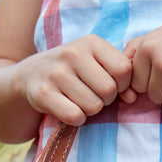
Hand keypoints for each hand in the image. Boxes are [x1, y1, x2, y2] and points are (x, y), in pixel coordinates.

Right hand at [17, 34, 135, 125]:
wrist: (29, 76)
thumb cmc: (72, 71)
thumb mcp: (95, 63)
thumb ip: (120, 76)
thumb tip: (132, 97)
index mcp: (91, 42)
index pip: (124, 70)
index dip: (122, 85)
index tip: (109, 84)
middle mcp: (72, 53)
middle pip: (109, 91)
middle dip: (105, 100)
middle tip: (91, 95)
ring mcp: (55, 73)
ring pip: (93, 106)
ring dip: (89, 110)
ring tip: (78, 100)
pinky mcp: (43, 94)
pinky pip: (75, 116)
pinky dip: (75, 119)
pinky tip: (67, 108)